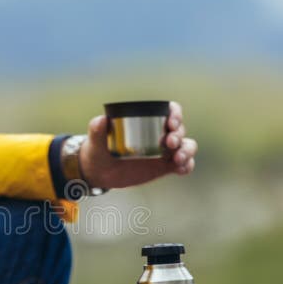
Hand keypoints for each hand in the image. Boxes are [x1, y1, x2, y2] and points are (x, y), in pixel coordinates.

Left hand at [79, 101, 196, 189]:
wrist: (100, 172)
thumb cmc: (98, 150)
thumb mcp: (95, 140)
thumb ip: (96, 130)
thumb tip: (101, 120)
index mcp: (147, 121)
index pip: (169, 111)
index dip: (175, 114)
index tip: (171, 122)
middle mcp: (160, 134)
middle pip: (179, 129)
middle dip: (178, 134)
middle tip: (168, 143)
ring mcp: (165, 151)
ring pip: (187, 146)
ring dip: (187, 150)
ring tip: (177, 159)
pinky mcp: (166, 167)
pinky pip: (184, 165)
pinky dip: (187, 166)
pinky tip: (181, 170)